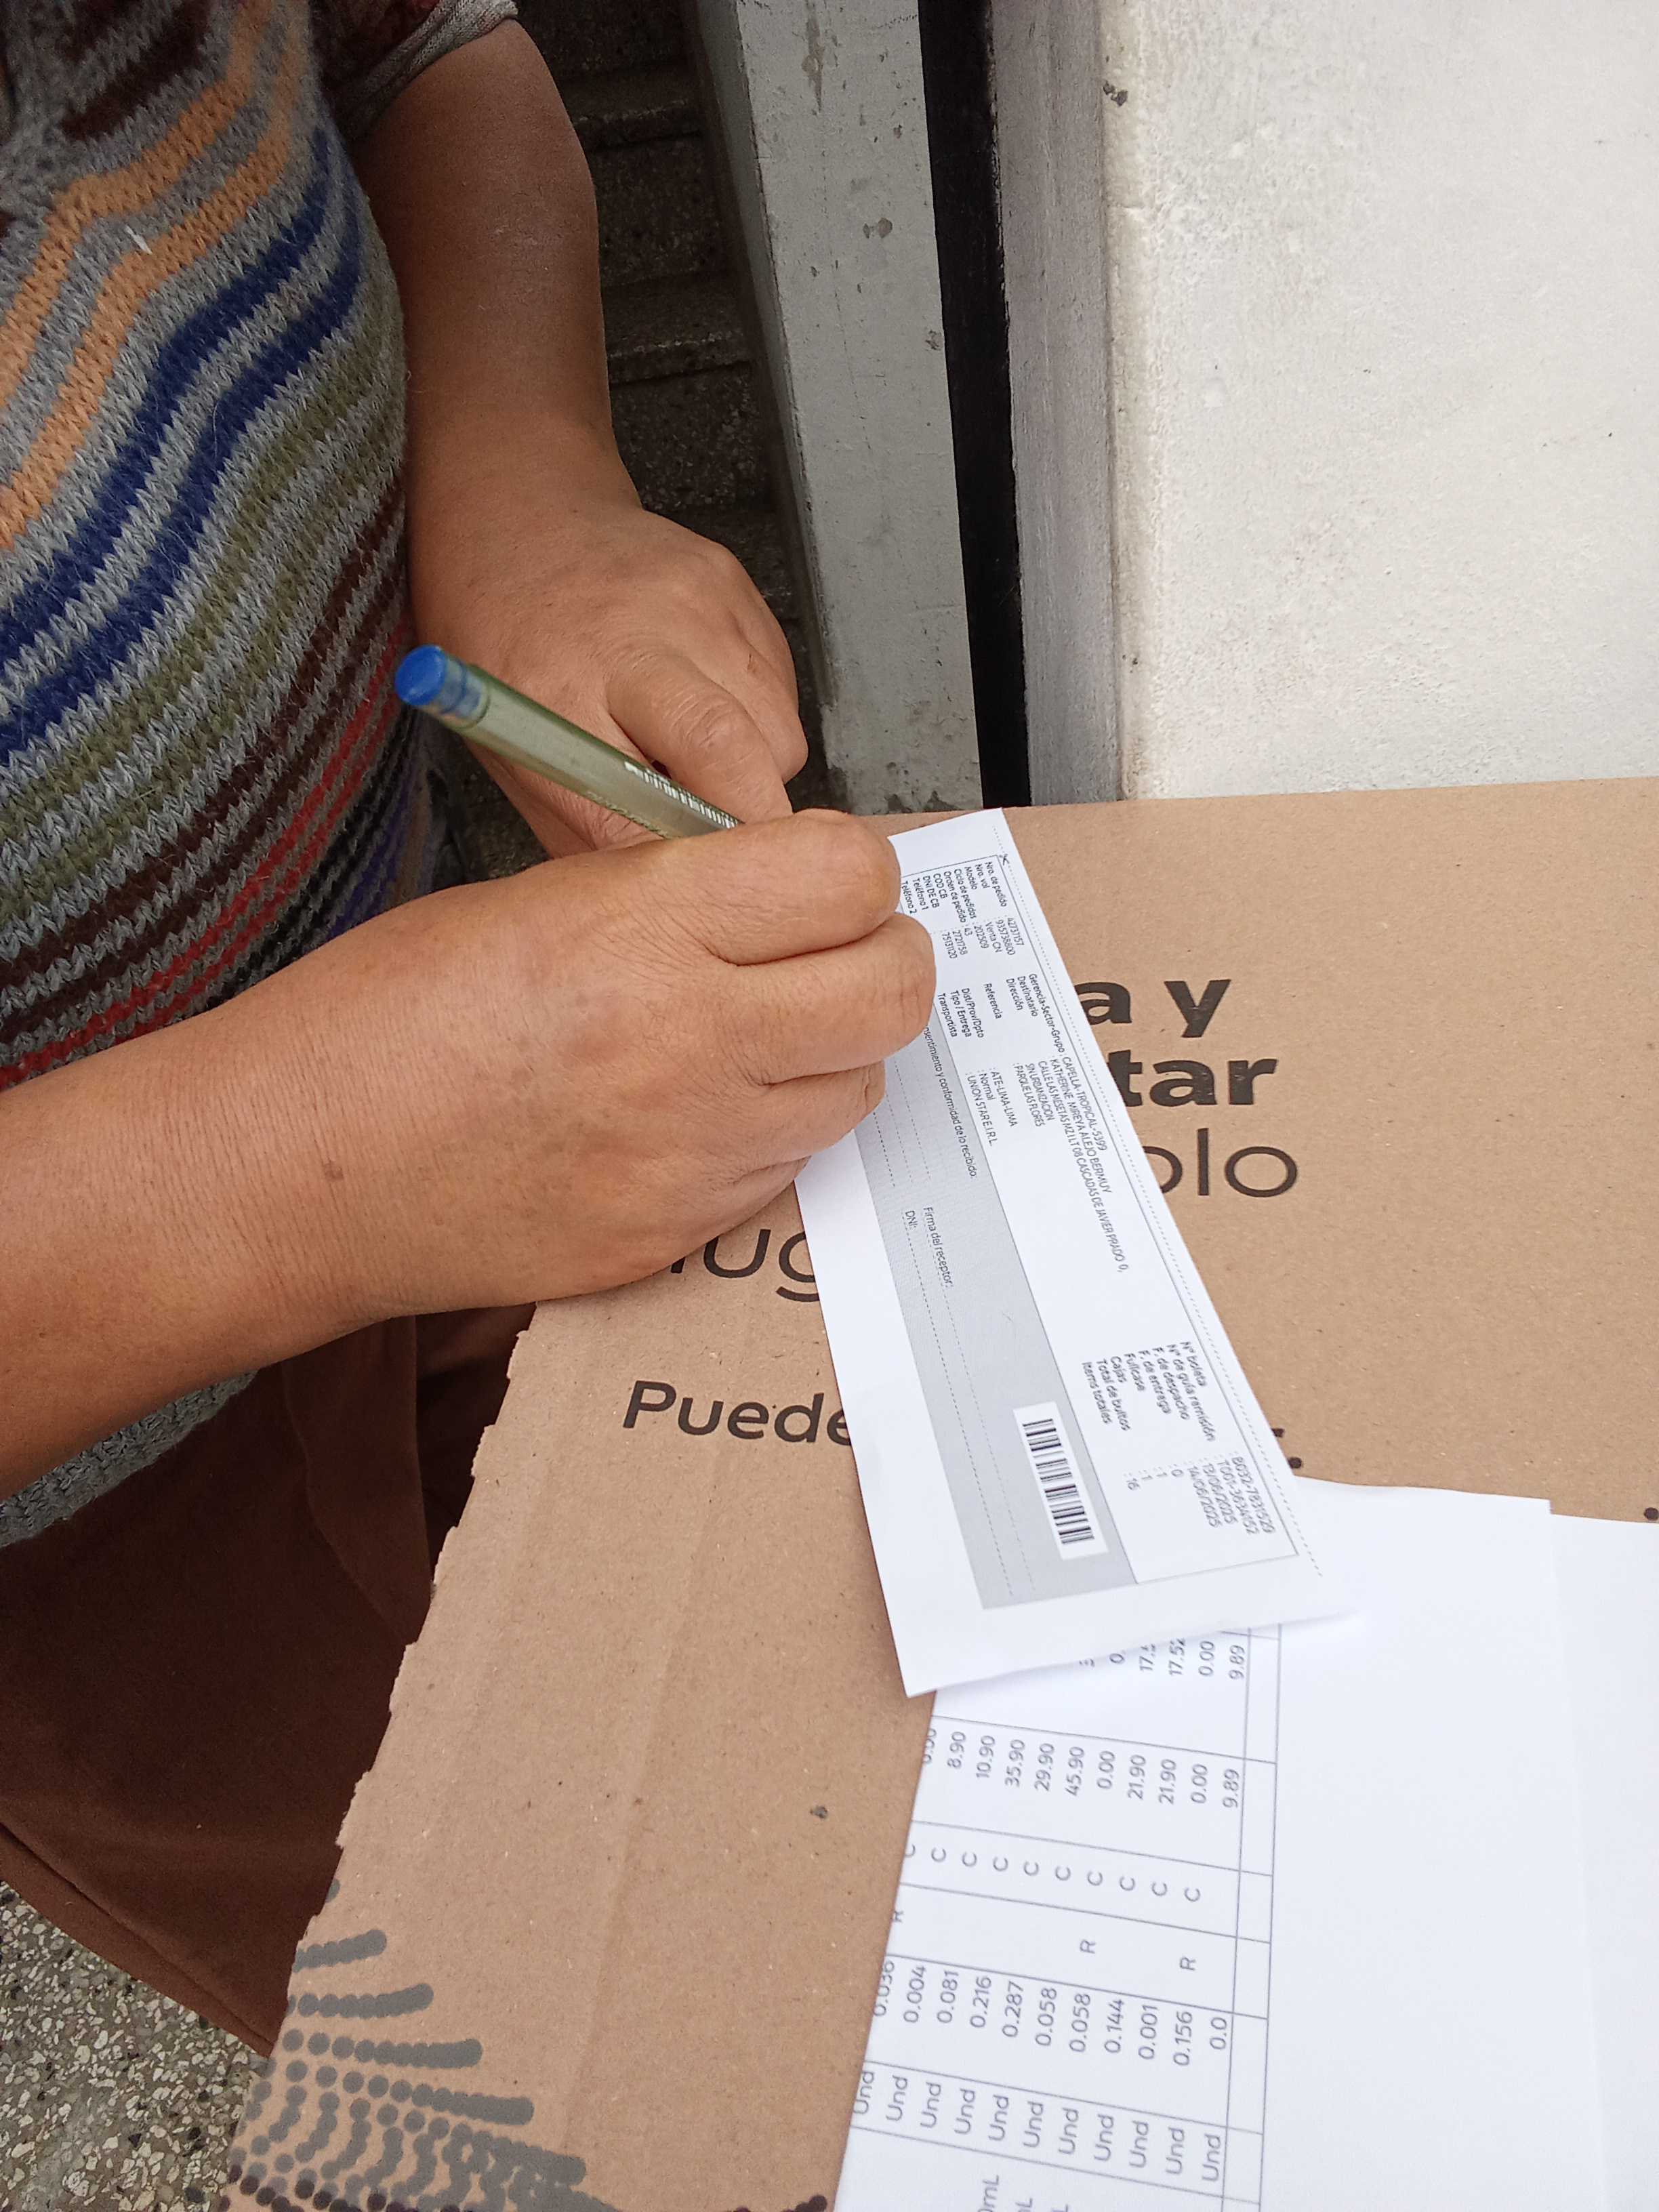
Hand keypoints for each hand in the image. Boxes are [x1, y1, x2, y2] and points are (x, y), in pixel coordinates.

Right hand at [260, 810, 930, 1317]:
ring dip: (829, 1054)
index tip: (828, 881)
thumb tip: (786, 894)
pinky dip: (767, 1132)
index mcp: (646, 927)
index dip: (854, 870)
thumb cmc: (387, 1016)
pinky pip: (786, 1170)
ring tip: (752, 1037)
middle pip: (893, 991)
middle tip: (834, 953)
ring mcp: (692, 1151)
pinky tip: (694, 1112)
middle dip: (882, 959)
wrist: (302, 1168)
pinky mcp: (678, 1233)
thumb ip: (679, 893)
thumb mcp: (539, 900)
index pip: (851, 876)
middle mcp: (690, 1041)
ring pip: (856, 1090)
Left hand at [411, 449, 807, 856]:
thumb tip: (655, 900)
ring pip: (779, 731)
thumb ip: (584, 828)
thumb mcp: (509, 749)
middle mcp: (637, 636)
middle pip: (739, 754)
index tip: (704, 896)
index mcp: (558, 686)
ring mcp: (697, 604)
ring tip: (700, 763)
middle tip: (734, 855)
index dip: (685, 861)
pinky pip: (784, 689)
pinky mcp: (737, 588)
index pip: (644, 800)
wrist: (520, 514)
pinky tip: (708, 707)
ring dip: (758, 772)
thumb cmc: (504, 636)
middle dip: (751, 824)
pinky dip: (761, 722)